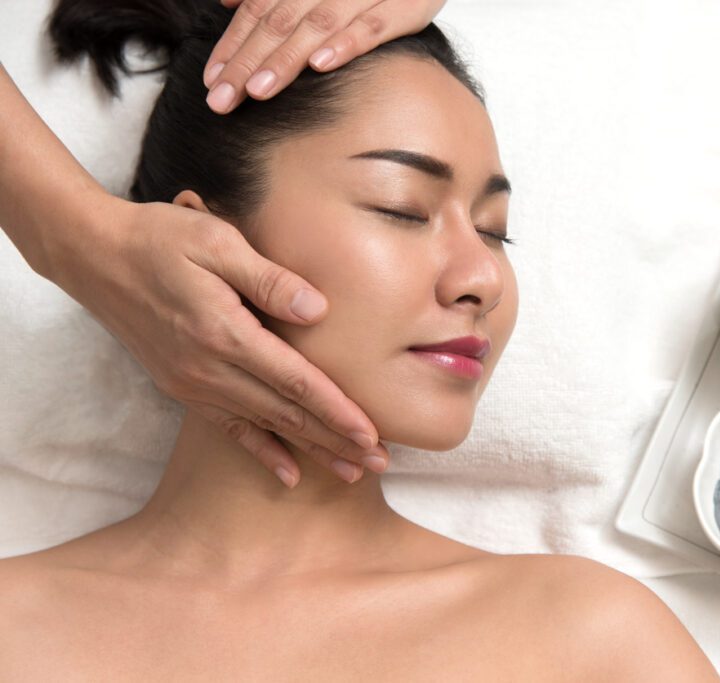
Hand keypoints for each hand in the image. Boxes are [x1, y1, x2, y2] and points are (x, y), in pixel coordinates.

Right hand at [53, 196, 387, 487]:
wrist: (92, 256)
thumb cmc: (159, 238)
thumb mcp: (215, 241)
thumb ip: (269, 278)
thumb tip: (317, 311)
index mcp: (224, 334)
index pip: (295, 382)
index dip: (337, 411)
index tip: (371, 434)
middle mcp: (208, 369)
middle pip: (287, 415)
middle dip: (336, 440)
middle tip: (379, 462)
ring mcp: (193, 384)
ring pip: (265, 427)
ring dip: (311, 451)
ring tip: (351, 473)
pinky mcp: (182, 387)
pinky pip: (230, 428)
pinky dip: (262, 452)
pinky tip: (288, 474)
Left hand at [203, 0, 446, 113]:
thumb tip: (227, 0)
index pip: (259, 11)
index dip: (234, 45)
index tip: (212, 80)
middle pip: (279, 22)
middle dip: (248, 61)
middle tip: (222, 99)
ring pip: (318, 25)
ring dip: (287, 58)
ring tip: (260, 91)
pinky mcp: (406, 5)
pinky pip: (373, 27)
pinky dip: (347, 44)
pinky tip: (321, 65)